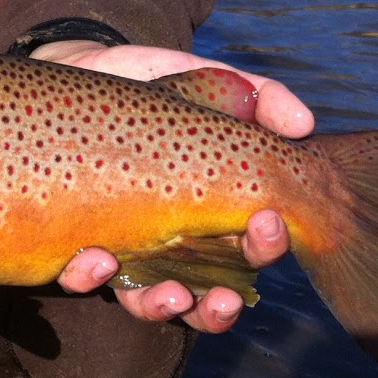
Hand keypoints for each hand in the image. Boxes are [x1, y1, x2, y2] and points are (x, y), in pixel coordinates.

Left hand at [32, 41, 313, 333]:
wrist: (73, 70)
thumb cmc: (149, 86)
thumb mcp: (209, 83)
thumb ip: (260, 97)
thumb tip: (304, 124)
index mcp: (214, 209)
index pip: (250, 244)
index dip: (266, 244)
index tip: (267, 221)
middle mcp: (172, 239)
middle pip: (208, 293)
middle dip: (222, 304)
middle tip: (225, 295)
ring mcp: (124, 244)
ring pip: (151, 300)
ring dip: (164, 307)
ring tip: (170, 294)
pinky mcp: (75, 238)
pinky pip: (80, 277)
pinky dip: (89, 277)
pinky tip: (97, 259)